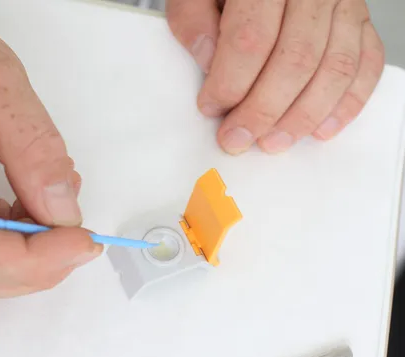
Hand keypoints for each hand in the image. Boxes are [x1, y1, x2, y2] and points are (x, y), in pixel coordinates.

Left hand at [167, 0, 384, 153]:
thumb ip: (192, 20)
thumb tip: (209, 62)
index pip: (251, 39)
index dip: (230, 83)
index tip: (211, 107)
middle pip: (294, 60)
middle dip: (262, 111)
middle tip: (237, 138)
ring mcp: (344, 5)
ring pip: (334, 69)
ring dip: (301, 117)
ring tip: (272, 142)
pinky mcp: (361, 21)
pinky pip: (366, 65)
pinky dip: (346, 104)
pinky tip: (319, 129)